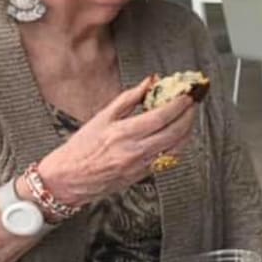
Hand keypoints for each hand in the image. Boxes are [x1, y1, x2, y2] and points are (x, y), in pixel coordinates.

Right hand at [36, 76, 198, 205]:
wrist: (67, 179)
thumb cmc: (80, 148)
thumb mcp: (102, 117)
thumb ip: (129, 98)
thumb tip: (150, 82)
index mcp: (122, 133)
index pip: (161, 116)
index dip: (179, 104)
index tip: (187, 94)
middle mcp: (134, 151)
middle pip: (174, 132)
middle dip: (189, 115)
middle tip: (194, 102)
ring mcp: (141, 165)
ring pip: (177, 147)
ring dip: (188, 130)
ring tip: (189, 116)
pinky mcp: (143, 175)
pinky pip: (169, 159)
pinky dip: (179, 145)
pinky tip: (179, 135)